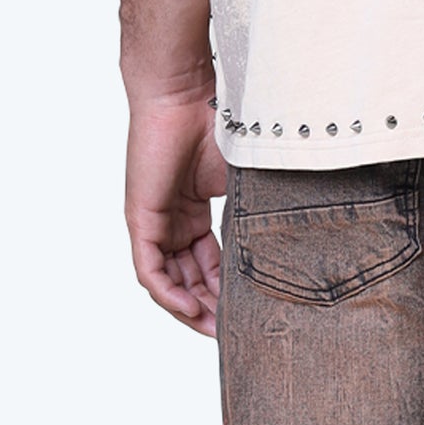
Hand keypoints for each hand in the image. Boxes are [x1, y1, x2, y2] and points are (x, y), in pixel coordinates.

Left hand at [124, 87, 228, 336]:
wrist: (185, 92)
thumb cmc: (217, 122)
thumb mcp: (240, 179)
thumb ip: (248, 213)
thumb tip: (283, 244)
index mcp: (194, 211)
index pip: (208, 263)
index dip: (225, 289)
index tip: (247, 310)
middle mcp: (171, 221)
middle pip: (187, 278)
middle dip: (208, 308)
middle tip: (232, 332)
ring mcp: (154, 222)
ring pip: (167, 281)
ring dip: (188, 308)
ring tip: (214, 329)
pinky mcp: (140, 219)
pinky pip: (150, 271)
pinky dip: (168, 293)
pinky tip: (189, 309)